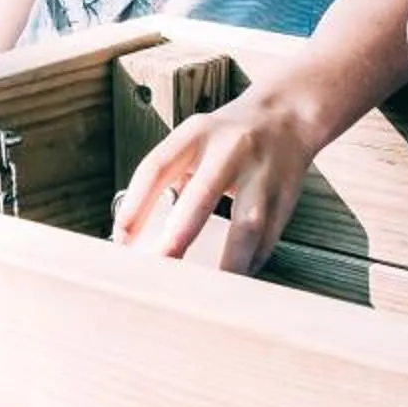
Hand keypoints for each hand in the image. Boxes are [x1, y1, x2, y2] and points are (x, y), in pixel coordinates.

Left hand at [110, 85, 327, 274]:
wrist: (285, 115)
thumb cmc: (226, 138)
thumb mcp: (193, 142)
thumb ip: (168, 179)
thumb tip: (135, 237)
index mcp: (196, 134)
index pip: (157, 167)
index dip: (136, 205)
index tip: (121, 240)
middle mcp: (231, 149)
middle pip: (203, 196)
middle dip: (178, 237)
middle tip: (158, 270)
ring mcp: (263, 173)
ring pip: (246, 225)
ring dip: (227, 262)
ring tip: (206, 291)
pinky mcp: (286, 197)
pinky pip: (268, 239)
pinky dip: (249, 263)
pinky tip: (233, 279)